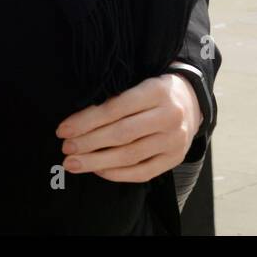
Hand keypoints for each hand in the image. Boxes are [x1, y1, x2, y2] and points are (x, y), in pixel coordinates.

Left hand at [54, 72, 202, 182]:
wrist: (192, 102)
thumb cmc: (156, 91)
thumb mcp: (141, 83)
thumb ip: (116, 98)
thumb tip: (78, 120)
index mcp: (157, 91)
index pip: (116, 108)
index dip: (87, 120)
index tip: (64, 129)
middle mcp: (169, 116)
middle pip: (122, 134)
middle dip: (88, 143)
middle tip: (66, 149)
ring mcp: (174, 140)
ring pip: (130, 156)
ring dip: (97, 162)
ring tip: (74, 164)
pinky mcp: (175, 159)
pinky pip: (142, 172)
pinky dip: (117, 173)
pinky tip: (98, 170)